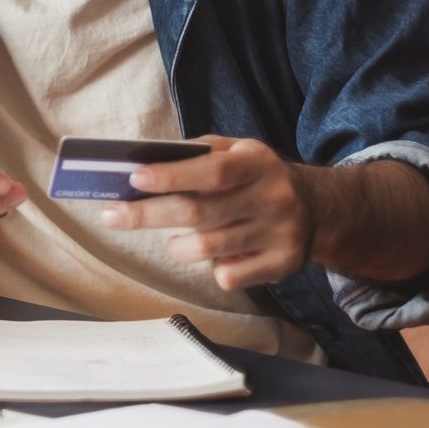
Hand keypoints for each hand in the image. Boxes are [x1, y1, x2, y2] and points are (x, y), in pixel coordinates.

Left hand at [100, 135, 312, 290]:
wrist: (317, 207)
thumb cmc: (255, 176)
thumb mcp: (236, 151)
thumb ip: (197, 154)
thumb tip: (144, 163)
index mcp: (258, 164)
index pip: (210, 172)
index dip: (171, 176)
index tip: (134, 179)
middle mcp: (272, 199)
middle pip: (199, 213)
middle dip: (147, 215)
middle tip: (111, 216)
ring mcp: (280, 235)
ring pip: (207, 249)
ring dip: (176, 247)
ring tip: (171, 241)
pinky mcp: (282, 265)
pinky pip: (228, 276)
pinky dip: (212, 268)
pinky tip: (217, 255)